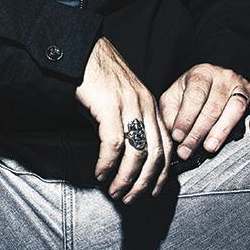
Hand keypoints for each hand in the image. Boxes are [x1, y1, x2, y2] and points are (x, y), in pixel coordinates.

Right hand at [76, 37, 172, 202]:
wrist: (83, 50)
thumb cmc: (99, 75)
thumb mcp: (123, 98)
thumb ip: (131, 120)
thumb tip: (127, 153)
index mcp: (152, 105)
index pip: (166, 146)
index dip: (162, 173)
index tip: (154, 192)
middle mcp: (146, 106)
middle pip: (155, 154)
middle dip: (145, 182)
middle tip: (131, 199)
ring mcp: (129, 105)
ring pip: (137, 152)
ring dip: (126, 178)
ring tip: (115, 192)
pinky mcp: (110, 106)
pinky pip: (114, 143)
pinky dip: (108, 163)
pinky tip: (100, 173)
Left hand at [158, 63, 249, 161]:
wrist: (213, 84)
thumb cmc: (189, 95)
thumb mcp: (173, 99)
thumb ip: (170, 114)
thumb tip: (172, 136)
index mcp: (201, 73)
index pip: (195, 95)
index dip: (185, 117)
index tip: (177, 137)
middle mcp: (224, 76)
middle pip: (214, 105)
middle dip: (199, 131)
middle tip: (188, 150)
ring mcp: (242, 84)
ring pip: (235, 107)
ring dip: (222, 129)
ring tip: (210, 147)